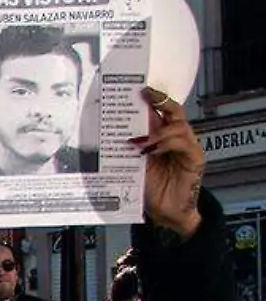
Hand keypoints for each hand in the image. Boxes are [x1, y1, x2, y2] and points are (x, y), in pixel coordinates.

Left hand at [132, 87, 204, 236]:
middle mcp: (175, 138)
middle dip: (160, 100)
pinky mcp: (194, 158)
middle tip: (145, 94)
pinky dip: (167, 143)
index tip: (138, 88)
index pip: (159, 112)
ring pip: (178, 126)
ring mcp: (186, 146)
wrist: (165, 212)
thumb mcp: (132, 165)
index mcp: (160, 136)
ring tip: (139, 141)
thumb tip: (106, 133)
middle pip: (173, 111)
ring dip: (158, 131)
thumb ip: (126, 149)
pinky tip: (152, 150)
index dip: (152, 99)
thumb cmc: (149, 188)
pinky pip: (184, 143)